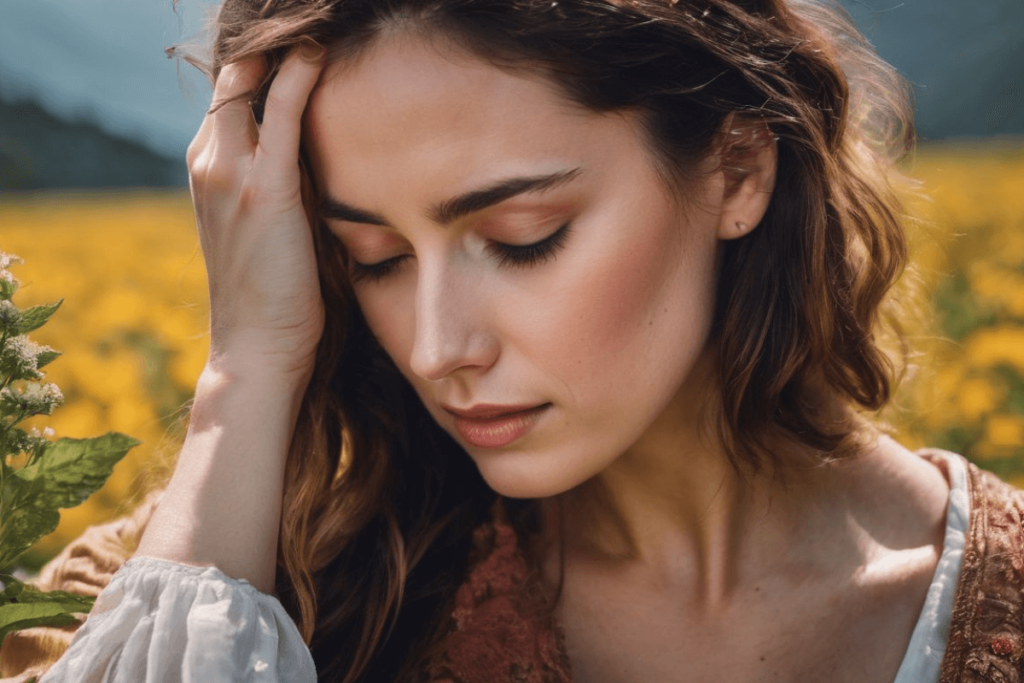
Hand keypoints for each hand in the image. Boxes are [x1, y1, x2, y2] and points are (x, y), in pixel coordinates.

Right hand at [187, 46, 325, 380]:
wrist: (258, 348)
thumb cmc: (276, 294)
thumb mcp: (274, 226)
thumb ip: (285, 183)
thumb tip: (325, 156)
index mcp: (209, 168)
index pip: (232, 92)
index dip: (264, 61)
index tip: (304, 38)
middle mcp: (209, 161)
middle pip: (234, 75)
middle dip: (269, 44)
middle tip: (314, 20)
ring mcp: (228, 173)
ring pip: (247, 82)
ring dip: (282, 48)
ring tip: (319, 22)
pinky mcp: (263, 189)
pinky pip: (279, 112)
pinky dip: (298, 76)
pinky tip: (319, 51)